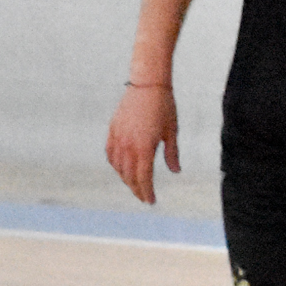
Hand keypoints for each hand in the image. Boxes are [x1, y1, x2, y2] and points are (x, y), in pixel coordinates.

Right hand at [106, 82, 180, 203]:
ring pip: (118, 166)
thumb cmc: (164, 106)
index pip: (143, 177)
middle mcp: (128, 145)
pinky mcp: (113, 129)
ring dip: (125, 178)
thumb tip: (175, 171)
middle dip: (137, 188)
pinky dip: (115, 164)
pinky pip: (110, 153)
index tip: (151, 201)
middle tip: (143, 197)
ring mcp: (118, 137)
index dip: (147, 191)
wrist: (148, 83)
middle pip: (129, 175)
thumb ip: (172, 153)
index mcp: (144, 147)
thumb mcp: (172, 131)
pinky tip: (121, 168)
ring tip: (134, 184)